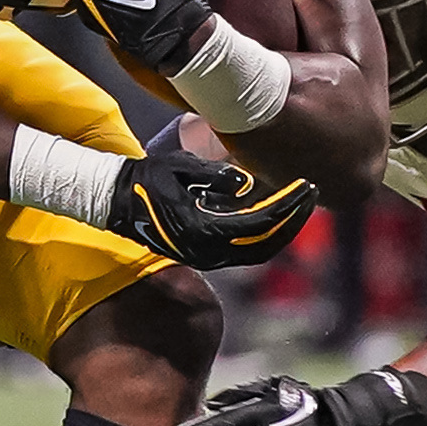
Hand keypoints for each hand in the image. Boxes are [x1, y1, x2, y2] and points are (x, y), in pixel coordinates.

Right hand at [106, 148, 317, 269]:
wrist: (115, 202)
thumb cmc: (145, 181)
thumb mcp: (179, 168)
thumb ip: (213, 175)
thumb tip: (245, 182)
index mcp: (203, 231)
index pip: (259, 224)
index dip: (287, 206)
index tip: (305, 186)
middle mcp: (208, 252)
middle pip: (267, 244)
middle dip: (293, 220)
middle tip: (311, 194)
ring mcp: (208, 257)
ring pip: (260, 250)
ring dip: (283, 227)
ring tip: (300, 201)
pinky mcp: (207, 254)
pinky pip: (247, 248)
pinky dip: (267, 232)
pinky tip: (277, 210)